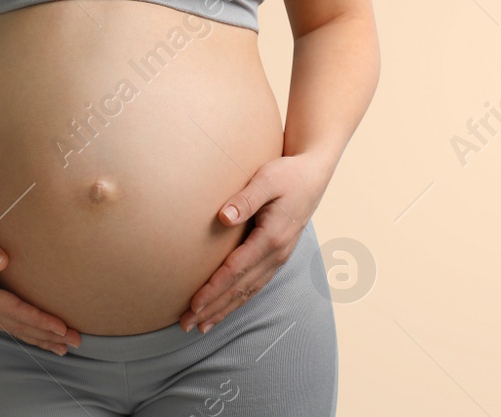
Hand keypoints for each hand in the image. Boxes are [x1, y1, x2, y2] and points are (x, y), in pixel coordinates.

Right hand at [0, 207, 79, 354]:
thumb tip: (1, 260)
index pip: (12, 310)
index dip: (38, 320)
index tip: (61, 327)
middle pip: (16, 325)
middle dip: (45, 335)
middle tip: (76, 342)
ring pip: (12, 327)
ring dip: (38, 337)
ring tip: (64, 348)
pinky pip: (7, 320)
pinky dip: (26, 329)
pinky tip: (41, 335)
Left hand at [181, 153, 331, 331]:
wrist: (314, 175)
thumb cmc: (288, 174)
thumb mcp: (267, 178)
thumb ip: (246, 199)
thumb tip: (223, 217)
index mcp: (272, 237)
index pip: (236, 269)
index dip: (214, 289)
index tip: (193, 304)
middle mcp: (277, 253)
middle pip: (240, 288)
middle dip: (213, 308)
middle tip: (186, 325)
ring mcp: (279, 257)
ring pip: (249, 291)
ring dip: (224, 310)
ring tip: (201, 326)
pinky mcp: (278, 256)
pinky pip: (256, 284)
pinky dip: (238, 300)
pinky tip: (225, 308)